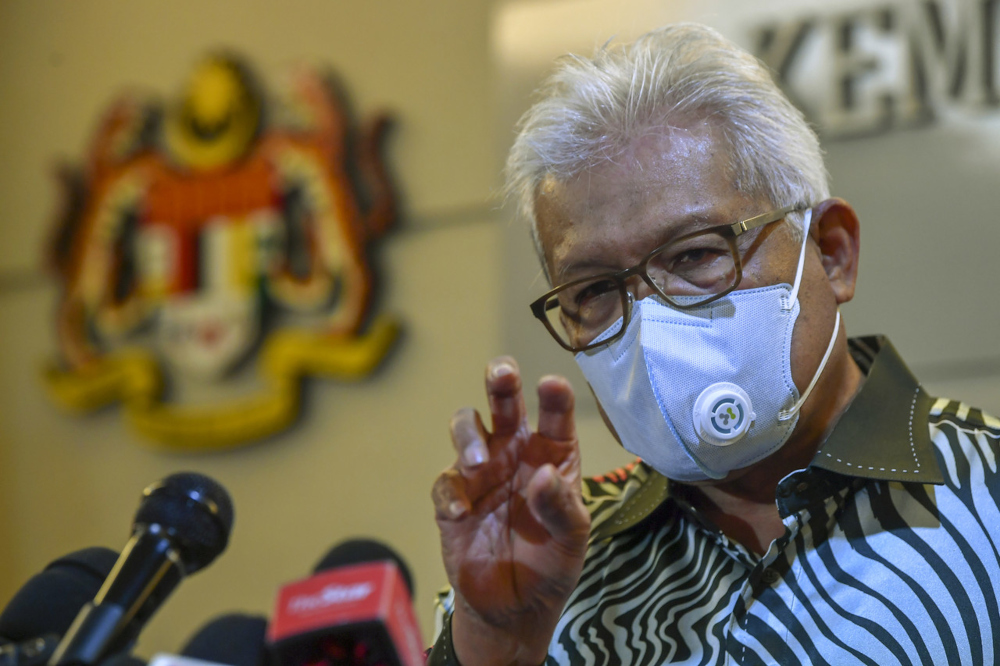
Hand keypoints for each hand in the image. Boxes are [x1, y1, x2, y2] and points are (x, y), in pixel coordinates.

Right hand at [431, 357, 589, 665]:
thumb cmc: (552, 564)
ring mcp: (481, 473)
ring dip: (468, 435)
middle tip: (502, 373)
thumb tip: (541, 475)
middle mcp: (515, 454)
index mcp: (552, 456)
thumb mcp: (571, 539)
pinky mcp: (452, 500)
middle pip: (503, 403)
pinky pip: (444, 483)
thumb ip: (561, 506)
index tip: (551, 385)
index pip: (554, 417)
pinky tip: (461, 514)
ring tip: (478, 461)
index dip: (553, 398)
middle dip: (500, 381)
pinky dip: (450, 494)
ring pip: (466, 428)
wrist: (514, 608)